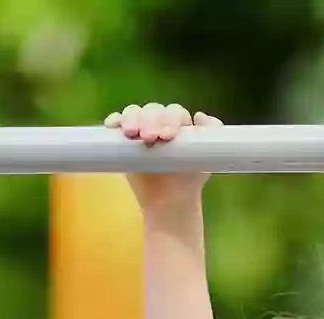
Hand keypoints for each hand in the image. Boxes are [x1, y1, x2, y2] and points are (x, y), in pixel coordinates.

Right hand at [105, 103, 222, 217]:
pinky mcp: (122, 140)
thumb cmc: (189, 179)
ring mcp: (139, 130)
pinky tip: (113, 126)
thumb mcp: (205, 159)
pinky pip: (117, 124)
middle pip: (153, 111)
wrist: (169, 202)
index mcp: (178, 123)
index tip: (168, 137)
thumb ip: (211, 135)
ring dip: (132, 118)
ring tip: (131, 133)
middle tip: (150, 138)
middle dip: (150, 121)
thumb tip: (200, 116)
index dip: (170, 120)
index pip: (173, 113)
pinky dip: (114, 121)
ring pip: (134, 113)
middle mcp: (158, 122)